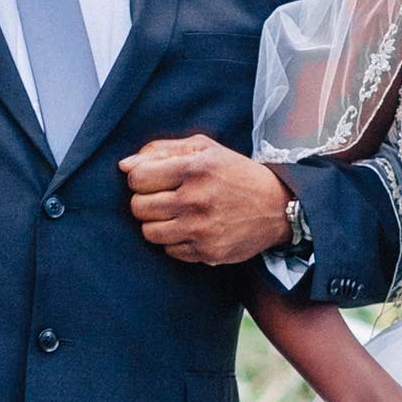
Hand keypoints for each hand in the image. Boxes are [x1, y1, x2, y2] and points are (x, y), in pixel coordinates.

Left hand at [121, 135, 291, 265]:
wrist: (276, 207)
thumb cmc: (234, 173)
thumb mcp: (204, 149)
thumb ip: (162, 150)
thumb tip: (124, 166)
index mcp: (195, 169)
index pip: (137, 178)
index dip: (139, 179)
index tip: (152, 181)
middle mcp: (196, 200)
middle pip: (139, 207)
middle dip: (145, 202)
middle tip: (162, 199)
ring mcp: (201, 229)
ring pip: (149, 232)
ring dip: (156, 224)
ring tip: (174, 215)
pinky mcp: (207, 252)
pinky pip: (169, 250)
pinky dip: (174, 241)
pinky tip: (190, 230)